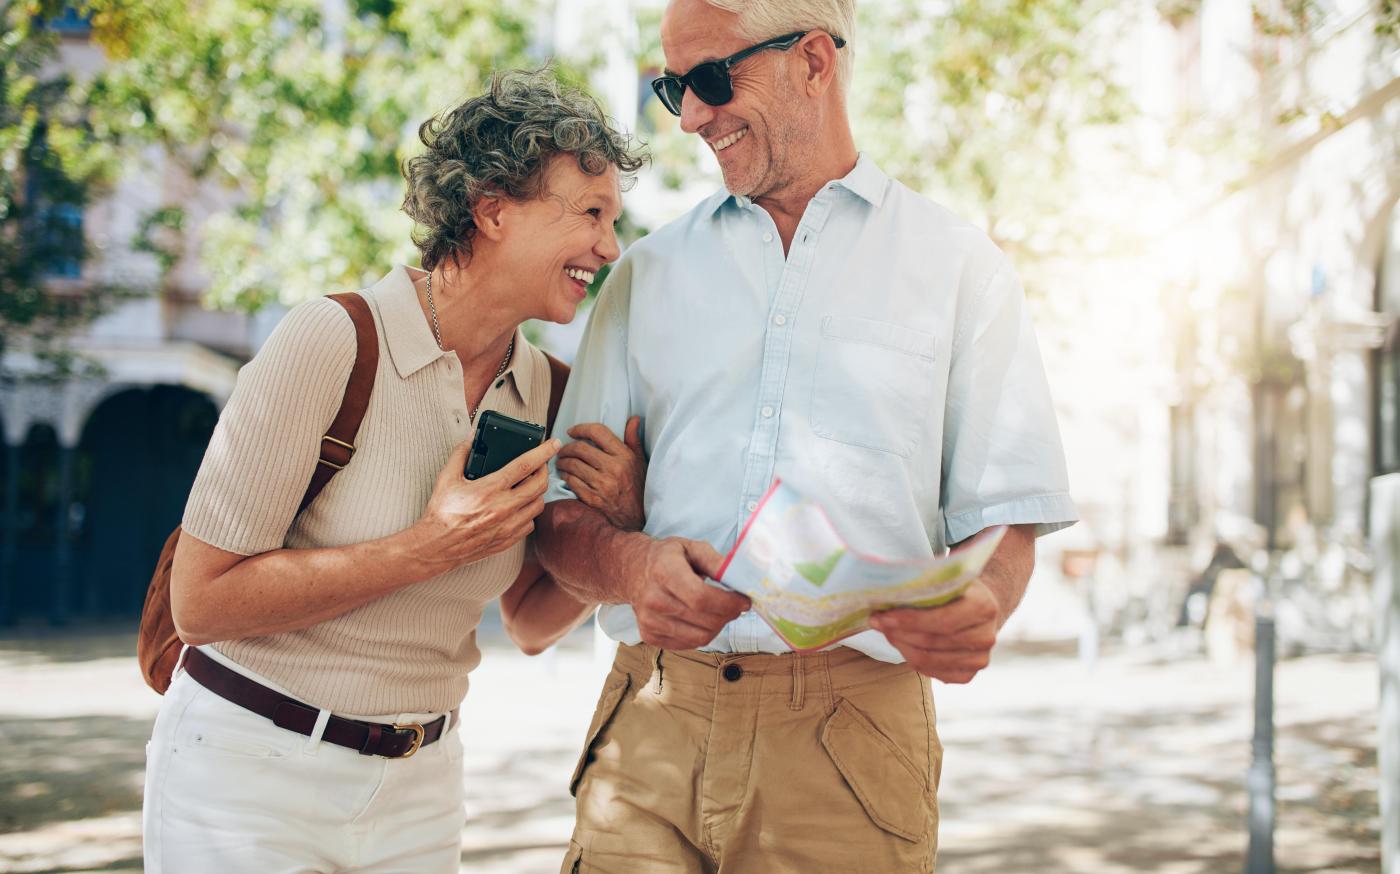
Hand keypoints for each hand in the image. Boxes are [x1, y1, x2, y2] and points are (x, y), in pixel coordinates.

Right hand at [413, 438, 559, 569]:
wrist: (437, 546)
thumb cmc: (441, 513)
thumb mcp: (447, 478)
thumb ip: (461, 454)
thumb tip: (471, 437)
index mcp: (490, 490)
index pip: (525, 465)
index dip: (543, 452)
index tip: (553, 444)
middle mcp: (503, 508)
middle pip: (540, 485)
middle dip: (544, 470)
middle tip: (540, 464)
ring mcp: (508, 526)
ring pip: (539, 505)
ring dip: (538, 492)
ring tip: (530, 485)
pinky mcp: (508, 540)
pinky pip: (530, 524)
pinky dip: (530, 513)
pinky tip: (521, 507)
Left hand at [558, 416, 646, 530]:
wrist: (637, 518)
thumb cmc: (638, 487)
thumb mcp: (640, 461)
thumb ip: (634, 439)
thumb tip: (634, 419)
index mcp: (624, 456)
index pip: (598, 432)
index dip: (581, 428)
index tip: (572, 431)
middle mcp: (613, 468)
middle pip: (580, 448)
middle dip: (567, 447)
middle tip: (563, 449)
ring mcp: (602, 484)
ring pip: (573, 465)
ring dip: (562, 461)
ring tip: (561, 461)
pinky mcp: (593, 498)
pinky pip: (572, 481)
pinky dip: (565, 476)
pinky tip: (565, 474)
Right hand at [625, 537, 749, 650]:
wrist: (632, 571)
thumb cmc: (666, 558)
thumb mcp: (691, 547)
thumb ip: (715, 561)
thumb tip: (738, 578)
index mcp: (664, 572)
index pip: (701, 598)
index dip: (728, 603)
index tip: (744, 601)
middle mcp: (653, 599)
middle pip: (704, 620)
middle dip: (728, 615)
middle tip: (736, 605)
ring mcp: (649, 621)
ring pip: (700, 637)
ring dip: (718, 626)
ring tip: (720, 612)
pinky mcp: (649, 636)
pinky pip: (688, 644)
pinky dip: (702, 634)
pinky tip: (702, 619)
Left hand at [868, 580, 1000, 683]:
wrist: (978, 608)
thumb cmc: (955, 590)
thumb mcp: (945, 580)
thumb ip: (923, 588)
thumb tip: (884, 597)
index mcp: (984, 607)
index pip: (941, 620)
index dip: (908, 620)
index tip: (881, 615)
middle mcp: (986, 637)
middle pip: (931, 641)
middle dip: (898, 632)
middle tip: (876, 622)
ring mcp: (979, 659)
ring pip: (927, 660)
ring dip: (901, 645)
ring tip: (886, 631)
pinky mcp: (968, 675)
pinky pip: (931, 672)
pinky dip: (911, 658)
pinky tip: (902, 644)